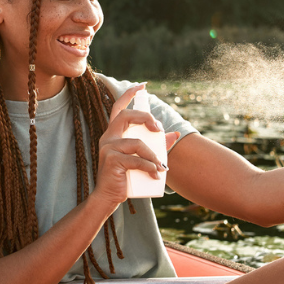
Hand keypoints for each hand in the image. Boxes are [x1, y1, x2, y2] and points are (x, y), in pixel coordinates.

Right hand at [91, 84, 178, 207]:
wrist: (108, 197)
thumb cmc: (125, 177)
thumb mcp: (141, 159)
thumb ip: (156, 146)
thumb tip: (175, 134)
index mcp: (114, 134)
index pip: (118, 108)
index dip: (129, 94)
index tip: (141, 86)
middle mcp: (108, 137)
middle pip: (126, 116)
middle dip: (145, 117)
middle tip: (159, 128)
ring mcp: (108, 148)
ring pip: (137, 143)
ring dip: (153, 155)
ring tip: (161, 167)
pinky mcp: (111, 160)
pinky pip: (136, 160)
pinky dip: (149, 167)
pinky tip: (156, 175)